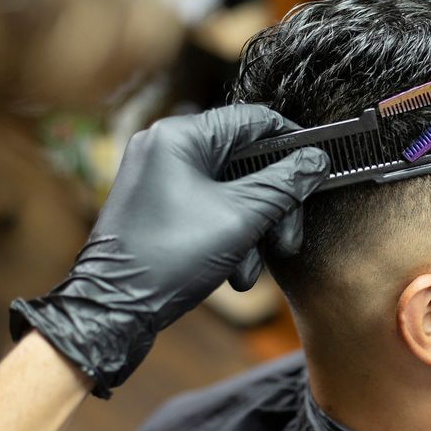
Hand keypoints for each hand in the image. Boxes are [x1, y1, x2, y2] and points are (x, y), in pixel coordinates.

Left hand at [10, 105, 328, 396]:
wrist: (112, 310)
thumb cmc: (168, 258)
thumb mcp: (241, 218)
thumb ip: (284, 185)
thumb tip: (316, 161)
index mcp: (180, 136)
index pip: (254, 120)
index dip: (292, 143)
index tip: (318, 169)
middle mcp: (166, 149)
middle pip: (245, 162)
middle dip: (273, 206)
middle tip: (287, 239)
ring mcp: (160, 178)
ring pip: (231, 191)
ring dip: (253, 230)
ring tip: (250, 269)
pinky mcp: (159, 206)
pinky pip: (209, 208)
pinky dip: (229, 236)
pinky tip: (233, 271)